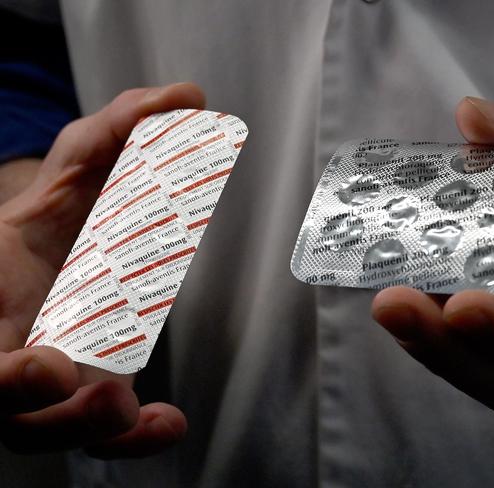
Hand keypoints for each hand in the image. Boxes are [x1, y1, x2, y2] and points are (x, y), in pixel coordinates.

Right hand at [0, 83, 204, 456]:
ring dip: (94, 429)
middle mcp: (14, 346)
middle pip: (9, 407)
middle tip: (94, 389)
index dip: (3, 372)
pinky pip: (102, 437)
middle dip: (44, 408)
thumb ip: (123, 129)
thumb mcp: (84, 165)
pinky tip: (167, 423)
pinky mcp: (92, 392)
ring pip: (54, 431)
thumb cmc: (64, 210)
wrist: (65, 250)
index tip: (47, 363)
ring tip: (136, 411)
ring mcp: (51, 382)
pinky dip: (132, 440)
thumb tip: (187, 96)